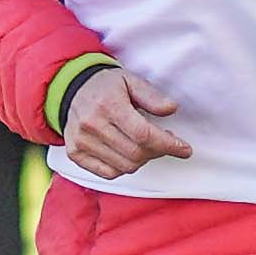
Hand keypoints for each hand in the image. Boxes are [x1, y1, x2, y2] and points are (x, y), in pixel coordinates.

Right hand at [58, 66, 190, 178]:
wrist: (71, 89)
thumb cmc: (106, 85)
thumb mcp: (131, 80)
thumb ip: (152, 95)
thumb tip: (171, 109)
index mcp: (107, 104)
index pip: (143, 134)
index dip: (168, 144)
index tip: (184, 149)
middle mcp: (91, 125)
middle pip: (135, 153)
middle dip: (158, 152)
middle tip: (165, 142)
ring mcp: (81, 141)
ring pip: (125, 166)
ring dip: (143, 160)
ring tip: (146, 145)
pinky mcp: (75, 153)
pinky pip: (108, 173)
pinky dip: (124, 167)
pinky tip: (128, 153)